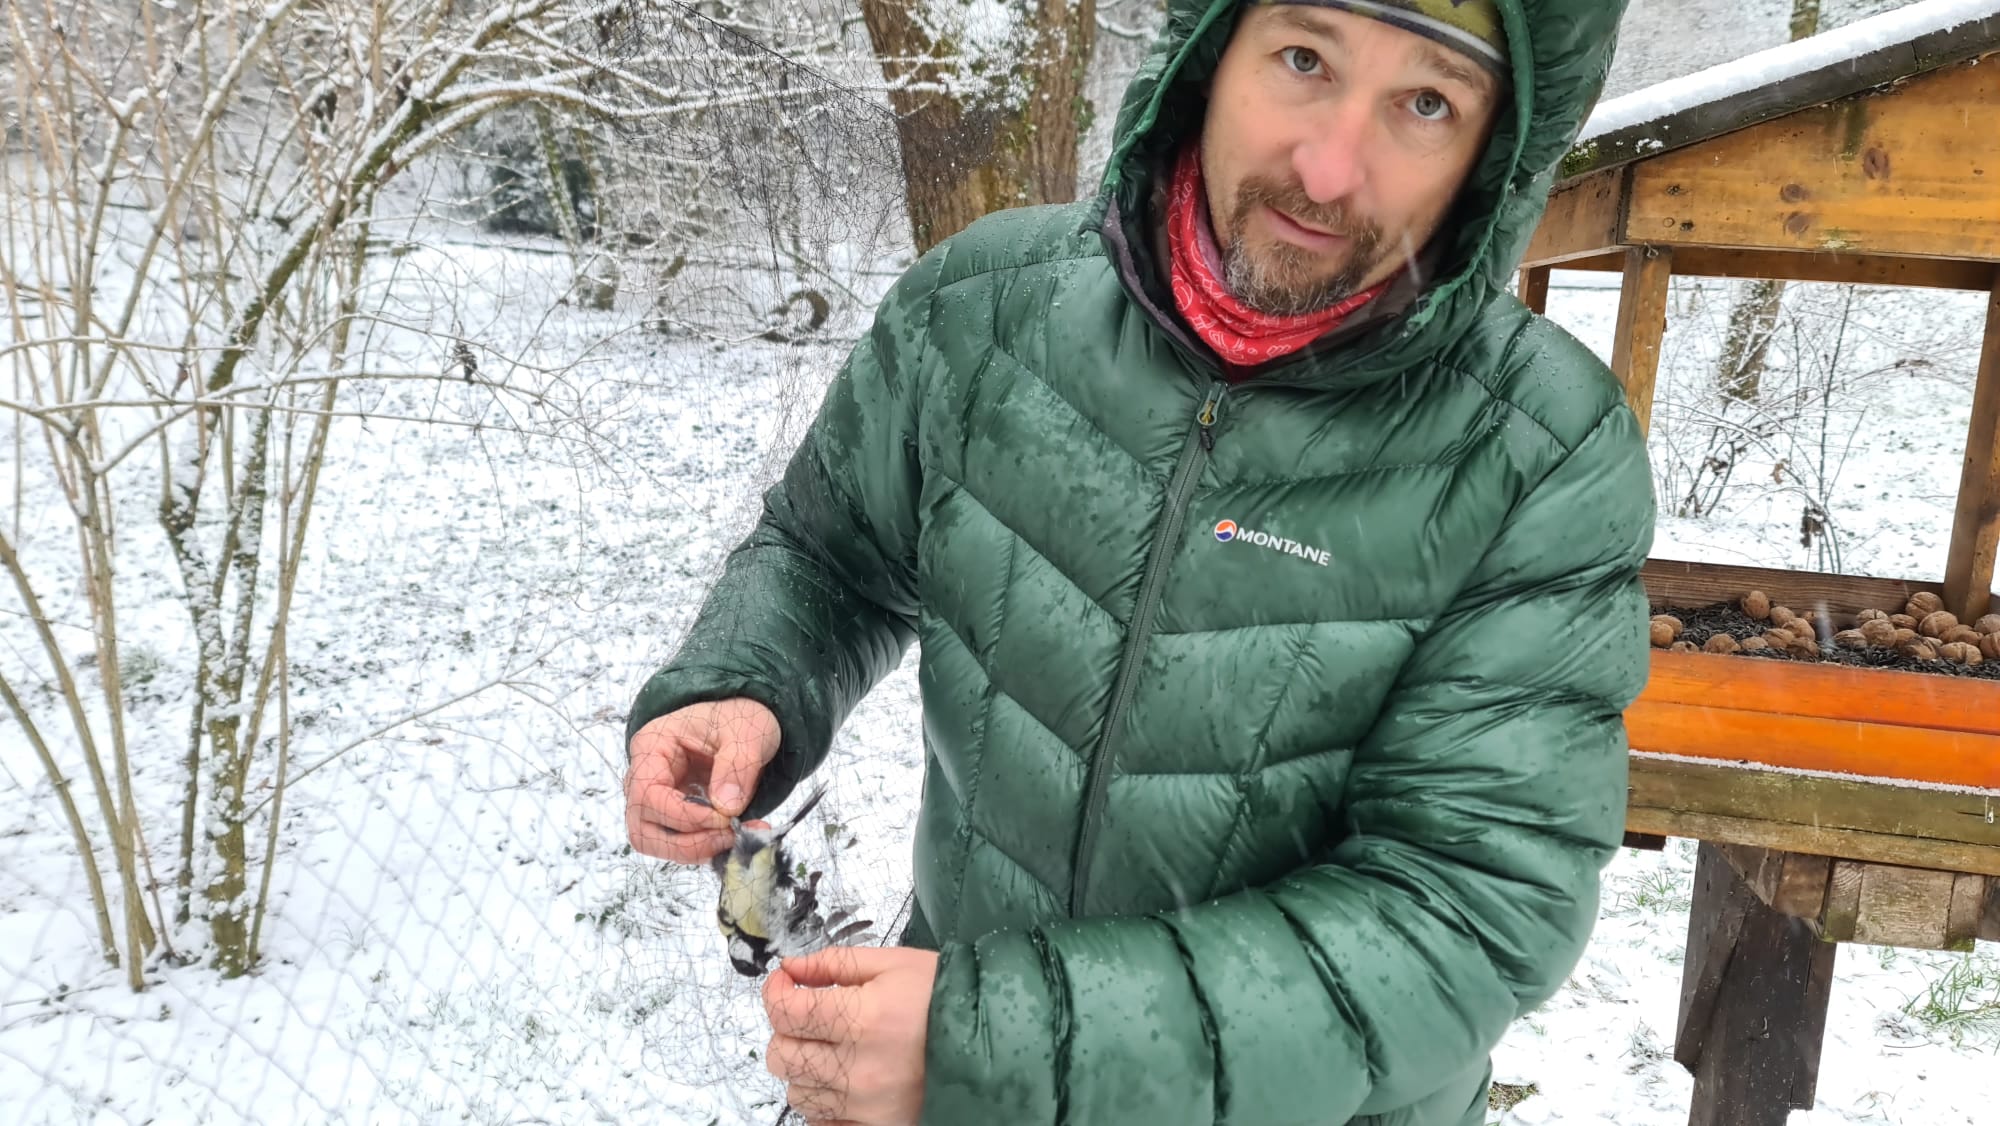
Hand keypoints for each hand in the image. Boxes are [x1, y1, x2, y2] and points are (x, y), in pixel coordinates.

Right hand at [624, 697, 779, 863]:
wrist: (745, 725)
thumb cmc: (738, 719)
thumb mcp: (746, 732)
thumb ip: (737, 765)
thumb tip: (726, 807)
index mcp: (650, 747)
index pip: (647, 795)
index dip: (684, 816)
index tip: (724, 818)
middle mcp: (643, 777)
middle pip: (643, 830)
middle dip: (688, 843)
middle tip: (731, 835)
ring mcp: (655, 801)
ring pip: (657, 844)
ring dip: (697, 850)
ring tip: (738, 836)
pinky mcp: (673, 818)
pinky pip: (680, 845)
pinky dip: (709, 848)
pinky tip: (740, 834)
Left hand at [762, 946, 936, 1125]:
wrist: (997, 1038)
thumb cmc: (947, 995)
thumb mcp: (895, 963)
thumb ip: (837, 963)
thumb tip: (791, 968)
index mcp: (863, 1018)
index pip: (787, 1012)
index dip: (775, 992)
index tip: (784, 983)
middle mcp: (860, 1068)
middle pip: (782, 1056)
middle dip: (785, 1030)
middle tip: (807, 1015)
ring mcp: (867, 1105)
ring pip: (798, 1093)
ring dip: (804, 1067)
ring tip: (831, 1047)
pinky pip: (824, 1122)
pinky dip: (823, 1103)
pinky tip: (842, 1081)